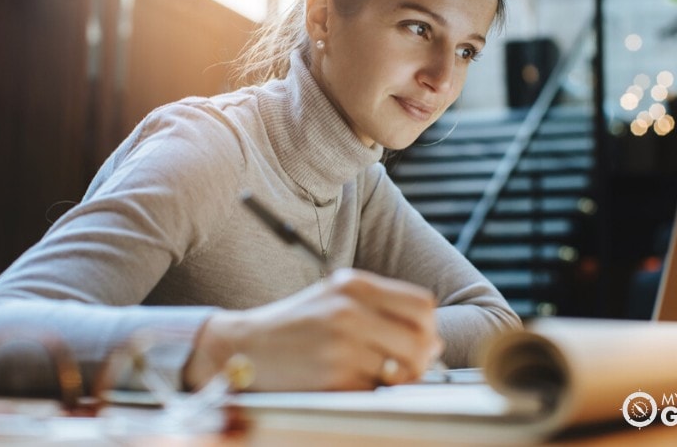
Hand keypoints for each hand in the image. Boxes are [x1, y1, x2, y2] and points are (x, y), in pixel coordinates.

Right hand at [184, 268, 442, 390]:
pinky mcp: (332, 378)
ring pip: (404, 369)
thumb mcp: (336, 298)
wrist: (243, 346)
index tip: (422, 338)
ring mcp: (341, 345)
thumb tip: (433, 341)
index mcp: (354, 284)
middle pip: (421, 338)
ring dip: (401, 378)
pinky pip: (376, 391)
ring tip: (381, 375)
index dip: (429, 326)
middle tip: (409, 365)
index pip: (422, 305)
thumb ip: (383, 309)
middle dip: (423, 357)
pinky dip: (373, 391)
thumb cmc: (295, 324)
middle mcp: (349, 310)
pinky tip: (354, 383)